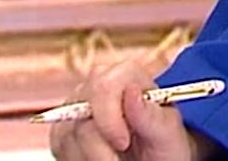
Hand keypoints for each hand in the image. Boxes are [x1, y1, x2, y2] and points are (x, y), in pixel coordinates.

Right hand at [47, 57, 213, 160]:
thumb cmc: (164, 144)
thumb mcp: (167, 133)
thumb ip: (151, 115)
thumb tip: (132, 92)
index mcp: (127, 75)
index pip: (104, 86)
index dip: (109, 118)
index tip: (123, 142)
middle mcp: (96, 86)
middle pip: (82, 114)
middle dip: (100, 147)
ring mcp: (76, 108)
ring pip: (68, 136)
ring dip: (90, 157)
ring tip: (114, 160)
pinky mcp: (63, 131)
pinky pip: (61, 148)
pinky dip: (79, 159)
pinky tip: (99, 159)